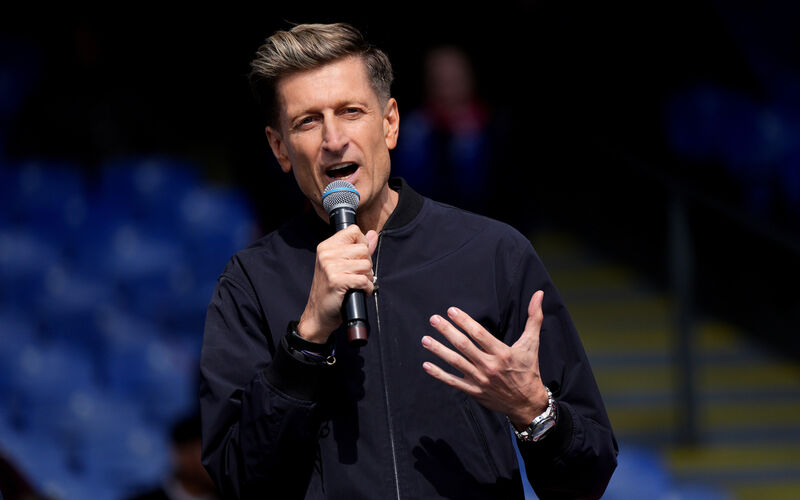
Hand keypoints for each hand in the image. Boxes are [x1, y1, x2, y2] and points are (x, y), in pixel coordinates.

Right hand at [298, 226, 378, 342]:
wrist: (318, 315)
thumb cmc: (330, 291)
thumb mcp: (341, 265)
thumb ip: (358, 249)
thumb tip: (373, 234)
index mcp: (326, 247)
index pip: (353, 231)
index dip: (362, 243)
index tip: (358, 257)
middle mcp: (326, 254)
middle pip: (363, 249)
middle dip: (367, 264)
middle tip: (357, 275)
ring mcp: (330, 267)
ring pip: (366, 264)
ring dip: (368, 278)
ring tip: (358, 284)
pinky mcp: (337, 281)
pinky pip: (364, 280)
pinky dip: (367, 288)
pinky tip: (359, 291)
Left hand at [421, 291, 547, 428]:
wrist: (528, 403)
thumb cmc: (529, 370)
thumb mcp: (532, 343)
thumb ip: (534, 318)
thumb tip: (539, 294)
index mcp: (502, 353)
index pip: (479, 334)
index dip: (464, 321)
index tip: (451, 311)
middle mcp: (490, 366)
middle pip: (464, 346)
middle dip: (447, 331)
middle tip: (434, 319)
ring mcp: (480, 380)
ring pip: (456, 363)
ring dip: (439, 350)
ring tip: (425, 339)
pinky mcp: (474, 391)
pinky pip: (453, 382)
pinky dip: (439, 374)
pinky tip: (426, 364)